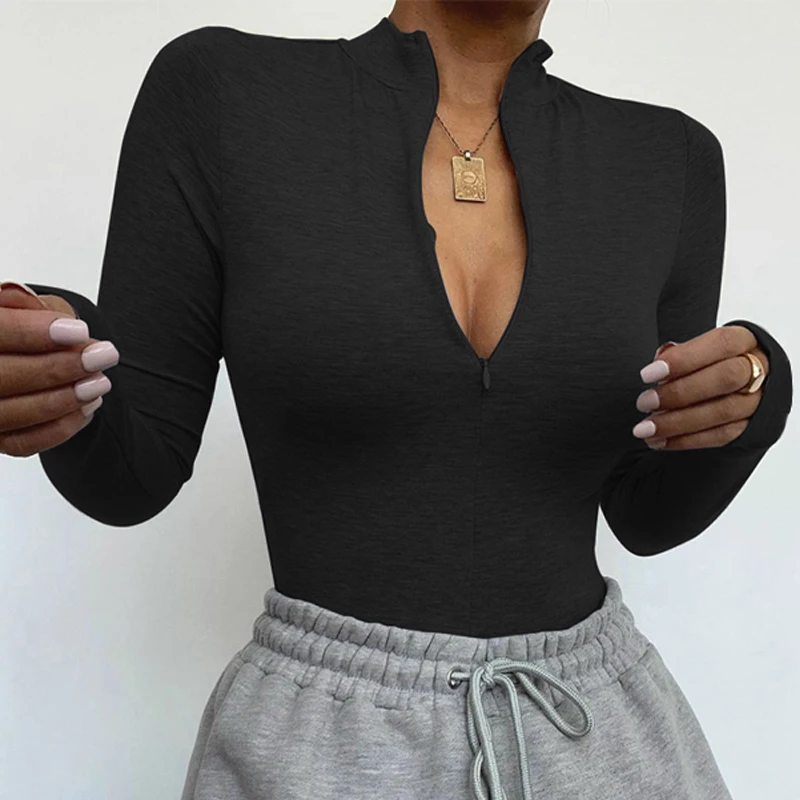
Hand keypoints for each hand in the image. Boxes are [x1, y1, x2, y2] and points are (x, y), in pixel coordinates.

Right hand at [0, 281, 118, 456]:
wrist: (24, 354)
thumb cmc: (23, 327)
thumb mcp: (27, 305)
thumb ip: (29, 307)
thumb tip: (41, 312)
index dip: (31, 333)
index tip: (78, 331)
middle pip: (0, 377)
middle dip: (56, 369)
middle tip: (101, 358)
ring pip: (11, 413)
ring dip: (63, 399)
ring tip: (99, 382)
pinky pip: (23, 442)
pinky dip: (60, 427)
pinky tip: (87, 407)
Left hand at [632, 325, 767, 450]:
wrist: (745, 384)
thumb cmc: (711, 362)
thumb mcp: (698, 350)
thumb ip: (680, 355)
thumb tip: (658, 365)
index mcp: (743, 341)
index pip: (720, 344)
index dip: (683, 359)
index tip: (647, 374)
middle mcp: (757, 370)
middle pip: (725, 379)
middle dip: (679, 393)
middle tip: (645, 403)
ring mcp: (758, 401)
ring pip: (722, 412)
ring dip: (677, 422)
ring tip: (645, 429)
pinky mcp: (753, 428)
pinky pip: (721, 436)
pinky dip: (686, 440)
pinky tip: (660, 441)